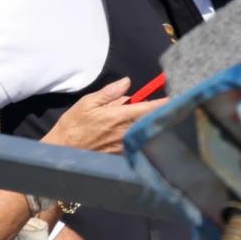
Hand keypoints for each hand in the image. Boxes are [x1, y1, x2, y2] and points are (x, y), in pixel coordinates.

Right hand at [42, 77, 167, 153]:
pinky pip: (135, 143)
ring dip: (148, 124)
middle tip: (170, 105)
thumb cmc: (73, 125)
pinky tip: (133, 133)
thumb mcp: (87, 103)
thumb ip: (109, 93)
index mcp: (118, 116)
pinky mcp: (121, 156)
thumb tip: (127, 83)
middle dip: (160, 113)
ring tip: (146, 119)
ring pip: (143, 132)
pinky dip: (138, 136)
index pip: (149, 108)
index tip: (178, 97)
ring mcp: (125, 146)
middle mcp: (125, 132)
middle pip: (151, 121)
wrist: (62, 152)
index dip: (164, 103)